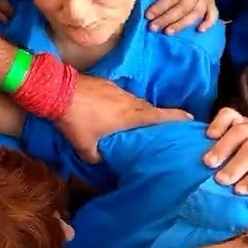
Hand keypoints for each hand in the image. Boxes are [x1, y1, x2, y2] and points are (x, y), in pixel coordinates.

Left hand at [55, 75, 191, 162]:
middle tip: (167, 126)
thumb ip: (96, 157)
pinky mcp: (106, 84)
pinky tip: (118, 112)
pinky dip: (126, 104)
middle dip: (161, 117)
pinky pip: (123, 96)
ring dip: (141, 111)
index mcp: (130, 116)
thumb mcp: (85, 146)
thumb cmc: (76, 120)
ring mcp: (118, 90)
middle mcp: (129, 101)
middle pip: (151, 109)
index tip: (190, 119)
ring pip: (136, 102)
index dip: (176, 118)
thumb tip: (101, 164)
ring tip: (143, 121)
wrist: (58, 91)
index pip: (160, 116)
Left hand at [146, 0, 218, 34]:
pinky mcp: (211, 4)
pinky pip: (213, 14)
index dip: (160, 7)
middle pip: (183, 7)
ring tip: (168, 32)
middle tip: (153, 28)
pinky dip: (208, 23)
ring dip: (182, 24)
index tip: (148, 16)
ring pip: (195, 13)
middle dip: (167, 19)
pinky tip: (199, 31)